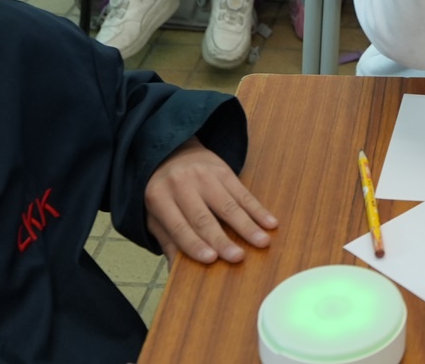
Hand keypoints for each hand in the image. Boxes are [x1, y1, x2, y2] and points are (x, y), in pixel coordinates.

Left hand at [144, 138, 277, 264]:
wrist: (173, 151)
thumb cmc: (164, 191)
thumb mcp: (155, 215)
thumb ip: (167, 241)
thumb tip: (173, 272)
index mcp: (158, 197)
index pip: (178, 226)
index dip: (195, 244)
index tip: (211, 260)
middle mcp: (181, 184)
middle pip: (204, 217)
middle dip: (222, 239)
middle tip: (238, 257)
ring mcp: (205, 175)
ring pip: (228, 205)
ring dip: (247, 225)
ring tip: (262, 242)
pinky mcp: (224, 171)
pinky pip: (243, 193)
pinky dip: (258, 210)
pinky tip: (270, 222)